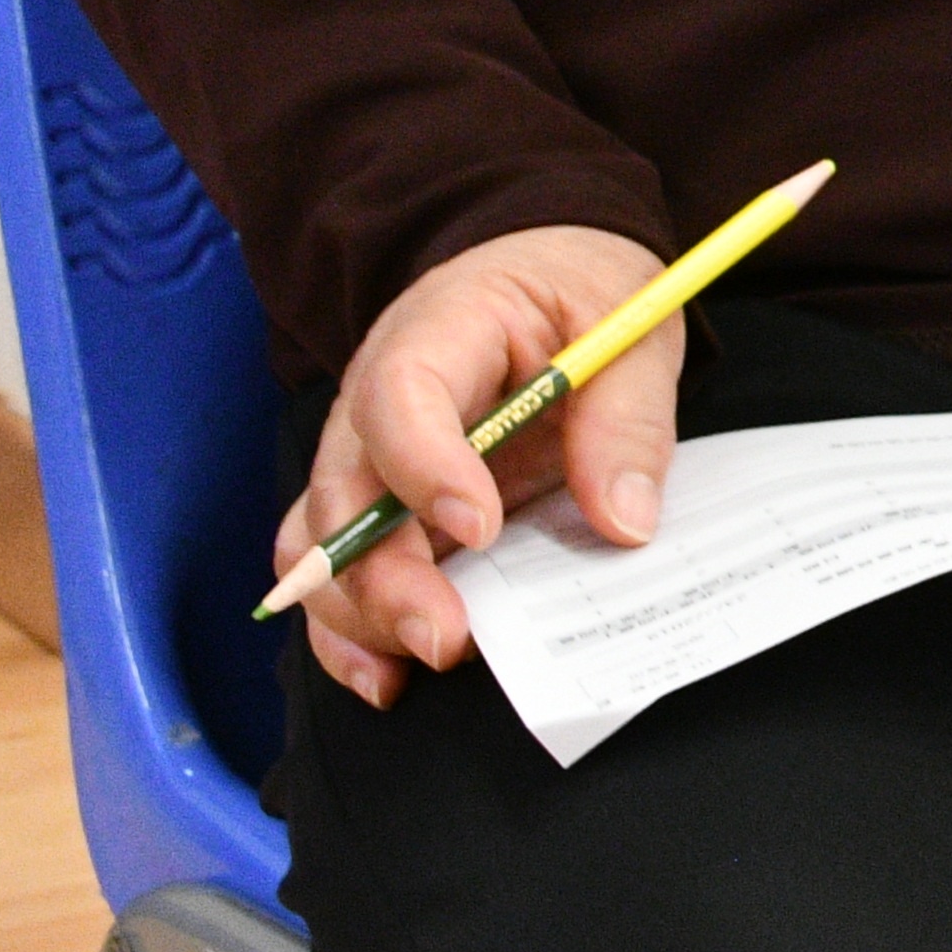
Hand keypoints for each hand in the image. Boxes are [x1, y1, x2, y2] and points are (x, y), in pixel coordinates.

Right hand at [277, 223, 679, 710]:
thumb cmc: (583, 295)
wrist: (547, 275)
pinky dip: (348, 630)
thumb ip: (628, 420)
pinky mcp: (380, 508)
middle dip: (384, 575)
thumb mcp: (631, 330)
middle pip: (343, 491)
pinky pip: (336, 573)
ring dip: (359, 613)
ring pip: (320, 545)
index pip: (398, 395)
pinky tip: (384, 676)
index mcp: (441, 329)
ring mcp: (367, 458)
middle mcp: (377, 400)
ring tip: (425, 657)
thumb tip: (624, 522)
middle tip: (448, 633)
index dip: (424, 466)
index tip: (478, 525)